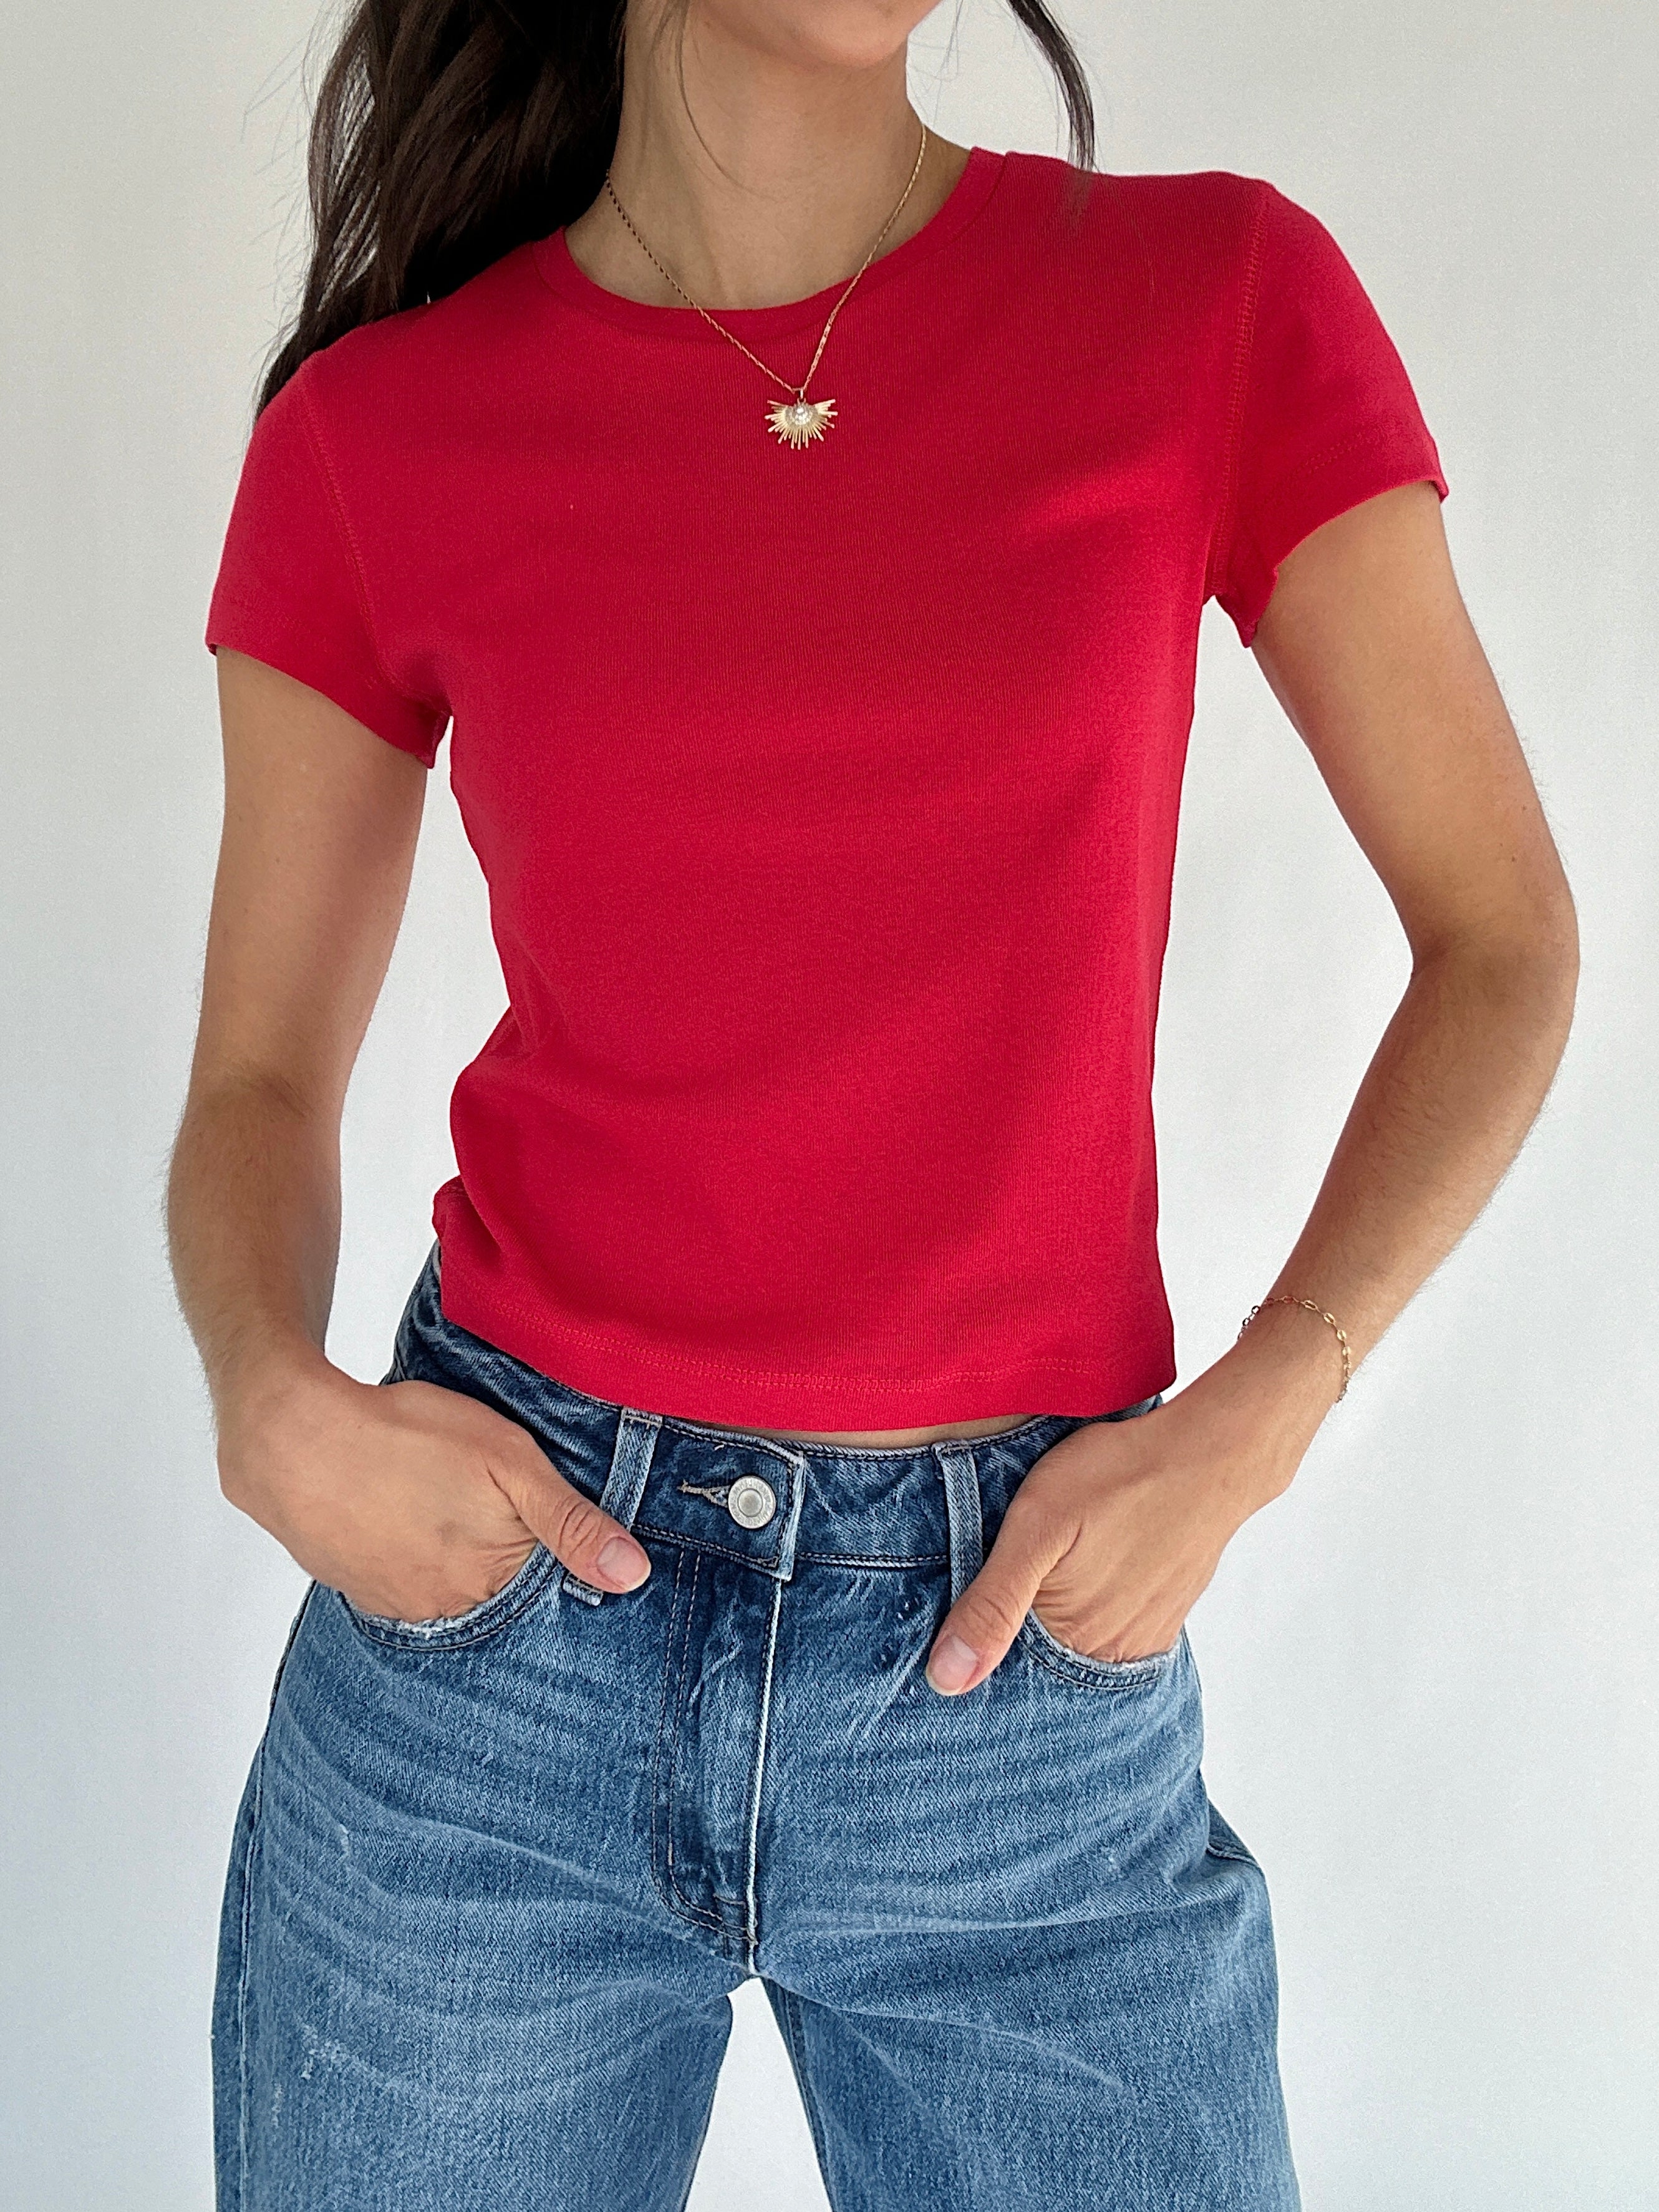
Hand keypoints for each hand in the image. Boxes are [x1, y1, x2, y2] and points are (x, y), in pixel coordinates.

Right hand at [215, 1356, 650, 1621]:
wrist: (291, 1439)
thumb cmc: (406, 1438)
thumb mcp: (508, 1463)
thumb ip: (571, 1522)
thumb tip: (632, 1575)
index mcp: (487, 1583)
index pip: (545, 1591)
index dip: (554, 1557)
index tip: (545, 1524)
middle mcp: (442, 1609)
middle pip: (497, 1593)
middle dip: (506, 1558)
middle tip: (485, 1503)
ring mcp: (394, 1602)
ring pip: (448, 1587)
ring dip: (456, 1556)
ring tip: (446, 1506)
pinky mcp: (355, 1586)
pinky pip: (404, 1580)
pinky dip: (414, 1552)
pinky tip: (409, 1516)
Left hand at [925, 1347, 1328, 1694]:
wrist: (1211, 1454)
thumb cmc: (1119, 1478)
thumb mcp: (1035, 1528)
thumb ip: (992, 1604)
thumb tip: (946, 1681)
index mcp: (1070, 1639)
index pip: (1003, 1668)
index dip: (975, 1636)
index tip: (963, 1605)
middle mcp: (1110, 1653)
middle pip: (1041, 1658)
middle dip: (1014, 1629)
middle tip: (1014, 1568)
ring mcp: (1143, 1635)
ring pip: (1077, 1641)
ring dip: (1055, 1614)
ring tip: (1054, 1559)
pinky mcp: (1166, 1612)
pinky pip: (1114, 1625)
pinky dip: (1091, 1604)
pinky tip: (1089, 1563)